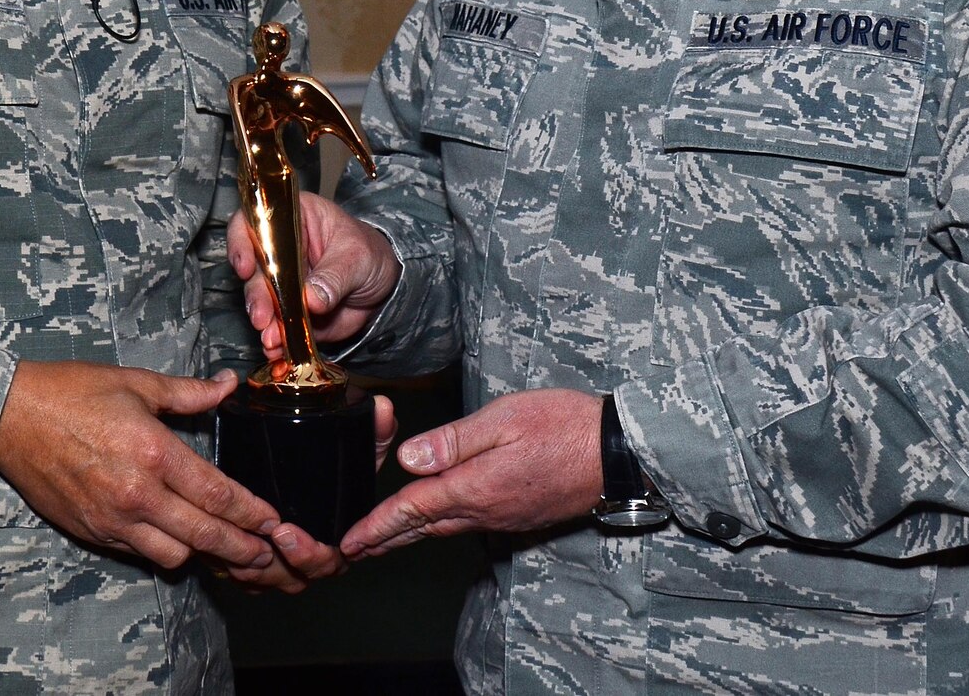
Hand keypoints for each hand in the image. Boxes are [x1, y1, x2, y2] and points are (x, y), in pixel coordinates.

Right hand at [0, 361, 276, 573]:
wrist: (10, 417)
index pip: (217, 493)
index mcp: (154, 452)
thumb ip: (188, 392)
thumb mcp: (136, 383)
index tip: (272, 520)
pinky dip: (163, 550)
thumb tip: (228, 385)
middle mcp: (137, 494)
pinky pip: (139, 553)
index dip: (250, 512)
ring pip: (174, 554)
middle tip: (265, 554)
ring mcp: (112, 519)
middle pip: (203, 534)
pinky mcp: (92, 532)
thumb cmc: (73, 392)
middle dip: (240, 547)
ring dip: (202, 553)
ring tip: (224, 550)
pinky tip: (178, 541)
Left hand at [218, 392, 398, 592]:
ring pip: (271, 580)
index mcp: (340, 538)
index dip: (311, 554)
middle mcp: (316, 555)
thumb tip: (385, 408)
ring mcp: (289, 562)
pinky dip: (237, 570)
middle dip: (281, 559)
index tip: (287, 532)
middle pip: (299, 576)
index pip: (331, 560)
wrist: (320, 474)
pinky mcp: (263, 563)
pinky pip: (248, 579)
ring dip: (255, 568)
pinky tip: (223, 553)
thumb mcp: (362, 447)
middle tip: (270, 532)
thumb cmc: (344, 467)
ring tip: (238, 544)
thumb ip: (377, 430)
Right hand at [226, 192, 401, 360]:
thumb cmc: (370, 254)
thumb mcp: (357, 257)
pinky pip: (277, 324)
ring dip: (263, 320)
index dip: (241, 241)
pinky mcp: (288, 309)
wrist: (384, 287)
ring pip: (260, 300)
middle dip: (256, 294)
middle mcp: (280, 250)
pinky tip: (278, 349)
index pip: (254, 221)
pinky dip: (276, 338)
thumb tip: (311, 300)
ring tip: (273, 338)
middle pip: (253, 267)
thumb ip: (334, 277)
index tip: (246, 268)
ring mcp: (282, 282)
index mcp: (293, 220)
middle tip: (262, 316)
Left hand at [339, 389, 601, 557]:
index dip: (377, 525)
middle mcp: (486, 510)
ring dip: (410, 534)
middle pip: (424, 527)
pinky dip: (439, 527)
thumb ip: (454, 440)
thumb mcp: (505, 418)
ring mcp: (504, 516)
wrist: (619, 454)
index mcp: (476, 487)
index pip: (413, 510)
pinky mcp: (519, 514)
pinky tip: (435, 521)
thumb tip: (408, 458)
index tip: (349, 541)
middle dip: (385, 539)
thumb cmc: (565, 426)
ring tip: (382, 539)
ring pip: (445, 528)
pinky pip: (468, 525)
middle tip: (352, 549)